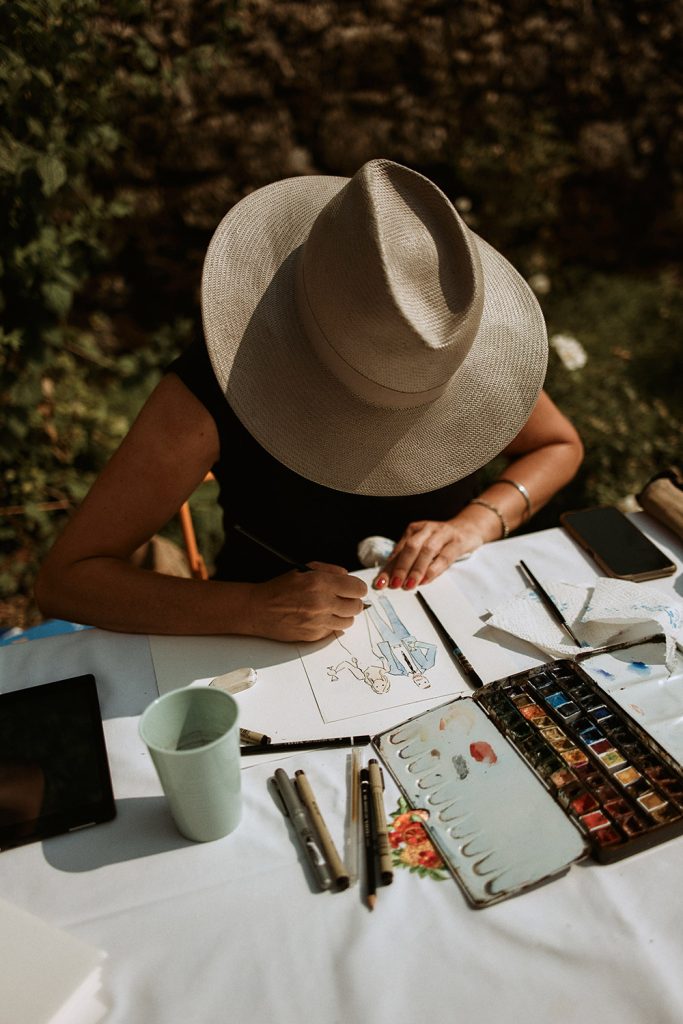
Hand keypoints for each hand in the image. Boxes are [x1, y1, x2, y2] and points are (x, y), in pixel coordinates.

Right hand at [246, 562, 367, 641]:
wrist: (259, 609)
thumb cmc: (280, 588)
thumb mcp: (305, 569)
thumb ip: (330, 570)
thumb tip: (347, 576)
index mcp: (321, 583)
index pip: (357, 589)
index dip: (357, 589)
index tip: (353, 589)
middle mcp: (322, 603)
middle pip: (357, 607)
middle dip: (353, 602)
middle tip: (344, 600)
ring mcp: (319, 621)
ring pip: (348, 622)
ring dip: (344, 615)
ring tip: (332, 610)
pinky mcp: (314, 636)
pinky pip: (333, 631)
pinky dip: (330, 625)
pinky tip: (319, 618)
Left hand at [373, 519, 483, 590]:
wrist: (467, 528)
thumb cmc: (440, 541)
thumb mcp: (422, 546)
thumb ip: (408, 559)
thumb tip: (390, 578)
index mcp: (414, 529)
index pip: (398, 550)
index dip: (388, 568)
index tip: (380, 583)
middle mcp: (427, 529)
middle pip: (411, 547)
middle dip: (401, 567)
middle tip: (394, 583)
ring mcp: (443, 534)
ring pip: (427, 550)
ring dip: (416, 569)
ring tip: (409, 584)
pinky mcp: (457, 542)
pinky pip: (444, 556)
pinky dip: (434, 569)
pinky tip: (426, 579)